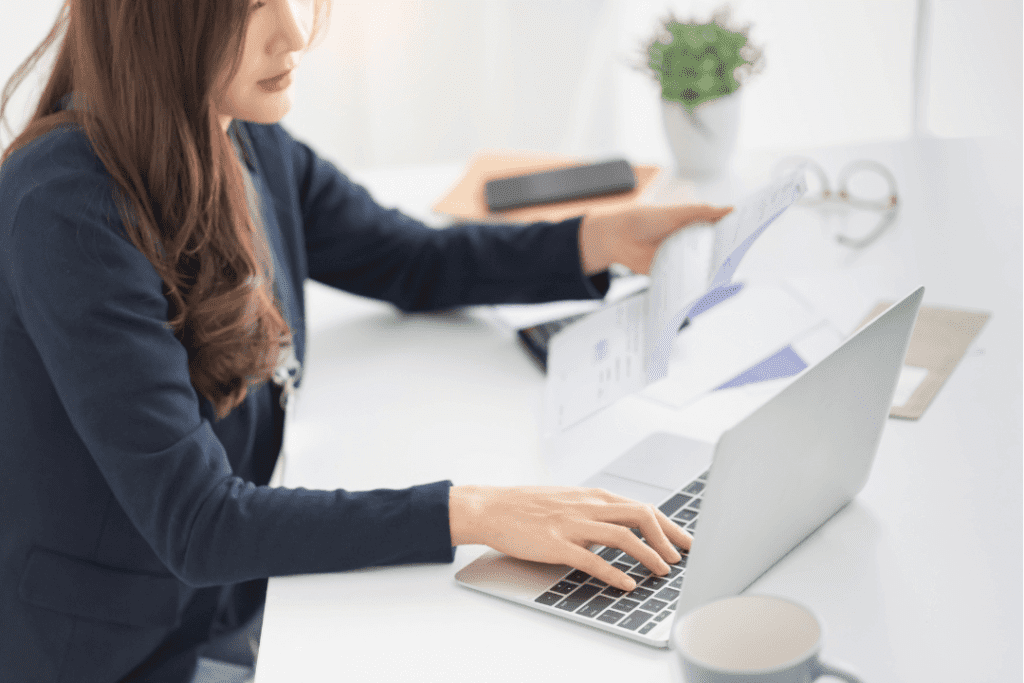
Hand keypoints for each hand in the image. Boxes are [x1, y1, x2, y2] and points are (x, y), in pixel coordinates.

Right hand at [449, 485, 692, 590]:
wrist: (492, 507)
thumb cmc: (528, 506)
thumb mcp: (568, 501)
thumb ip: (595, 512)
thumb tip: (623, 529)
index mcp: (592, 496)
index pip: (642, 507)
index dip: (668, 526)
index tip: (685, 542)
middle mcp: (587, 506)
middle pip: (641, 516)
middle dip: (666, 538)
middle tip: (680, 559)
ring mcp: (572, 524)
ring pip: (622, 535)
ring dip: (648, 555)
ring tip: (662, 572)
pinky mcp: (556, 543)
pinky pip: (591, 559)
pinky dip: (614, 572)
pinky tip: (626, 584)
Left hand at [579, 203, 733, 275]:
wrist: (619, 237)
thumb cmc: (647, 219)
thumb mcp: (678, 212)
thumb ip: (703, 212)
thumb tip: (731, 209)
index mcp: (694, 226)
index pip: (719, 231)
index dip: (734, 235)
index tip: (749, 237)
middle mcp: (690, 244)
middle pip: (712, 252)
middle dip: (724, 257)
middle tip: (736, 260)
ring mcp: (680, 259)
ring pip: (700, 268)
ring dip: (709, 274)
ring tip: (721, 278)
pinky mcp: (670, 274)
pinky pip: (684, 281)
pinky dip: (691, 285)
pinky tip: (700, 289)